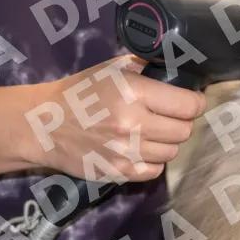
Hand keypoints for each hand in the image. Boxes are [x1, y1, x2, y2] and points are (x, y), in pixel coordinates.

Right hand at [22, 56, 206, 180]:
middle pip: (184, 130)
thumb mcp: (113, 69)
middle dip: (181, 121)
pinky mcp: (119, 172)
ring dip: (167, 141)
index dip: (195, 102)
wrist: (44, 125)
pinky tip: (141, 149)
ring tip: (152, 131)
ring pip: (172, 152)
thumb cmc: (81, 92)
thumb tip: (179, 69)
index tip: (192, 101)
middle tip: (170, 116)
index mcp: (133, 92)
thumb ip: (147, 67)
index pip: (188, 105)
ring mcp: (126, 151)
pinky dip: (153, 161)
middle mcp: (133, 123)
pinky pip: (156, 170)